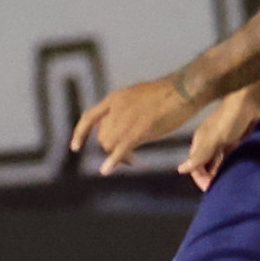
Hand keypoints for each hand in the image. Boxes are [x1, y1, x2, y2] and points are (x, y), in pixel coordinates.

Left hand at [69, 77, 199, 175]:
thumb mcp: (139, 97)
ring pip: (109, 144)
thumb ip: (127, 108)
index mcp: (116, 98)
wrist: (184, 90)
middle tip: (127, 157)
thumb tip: (123, 121)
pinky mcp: (139, 129)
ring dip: (117, 156)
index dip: (80, 133)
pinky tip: (106, 170)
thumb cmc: (169, 94)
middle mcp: (116, 108)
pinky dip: (112, 161)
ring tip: (131, 159)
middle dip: (109, 149)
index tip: (75, 147)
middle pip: (102, 136)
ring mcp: (126, 118)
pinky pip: (119, 148)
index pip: (89, 117)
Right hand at [178, 88, 259, 190]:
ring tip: (231, 184)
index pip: (195, 165)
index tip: (211, 190)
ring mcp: (225, 140)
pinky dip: (234, 164)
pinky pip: (233, 156)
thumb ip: (199, 154)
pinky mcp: (239, 138)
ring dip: (223, 172)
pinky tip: (240, 171)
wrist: (255, 97)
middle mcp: (211, 141)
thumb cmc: (232, 117)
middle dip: (211, 178)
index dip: (200, 179)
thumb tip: (180, 170)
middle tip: (222, 190)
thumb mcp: (214, 138)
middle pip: (207, 165)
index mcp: (201, 141)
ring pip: (220, 161)